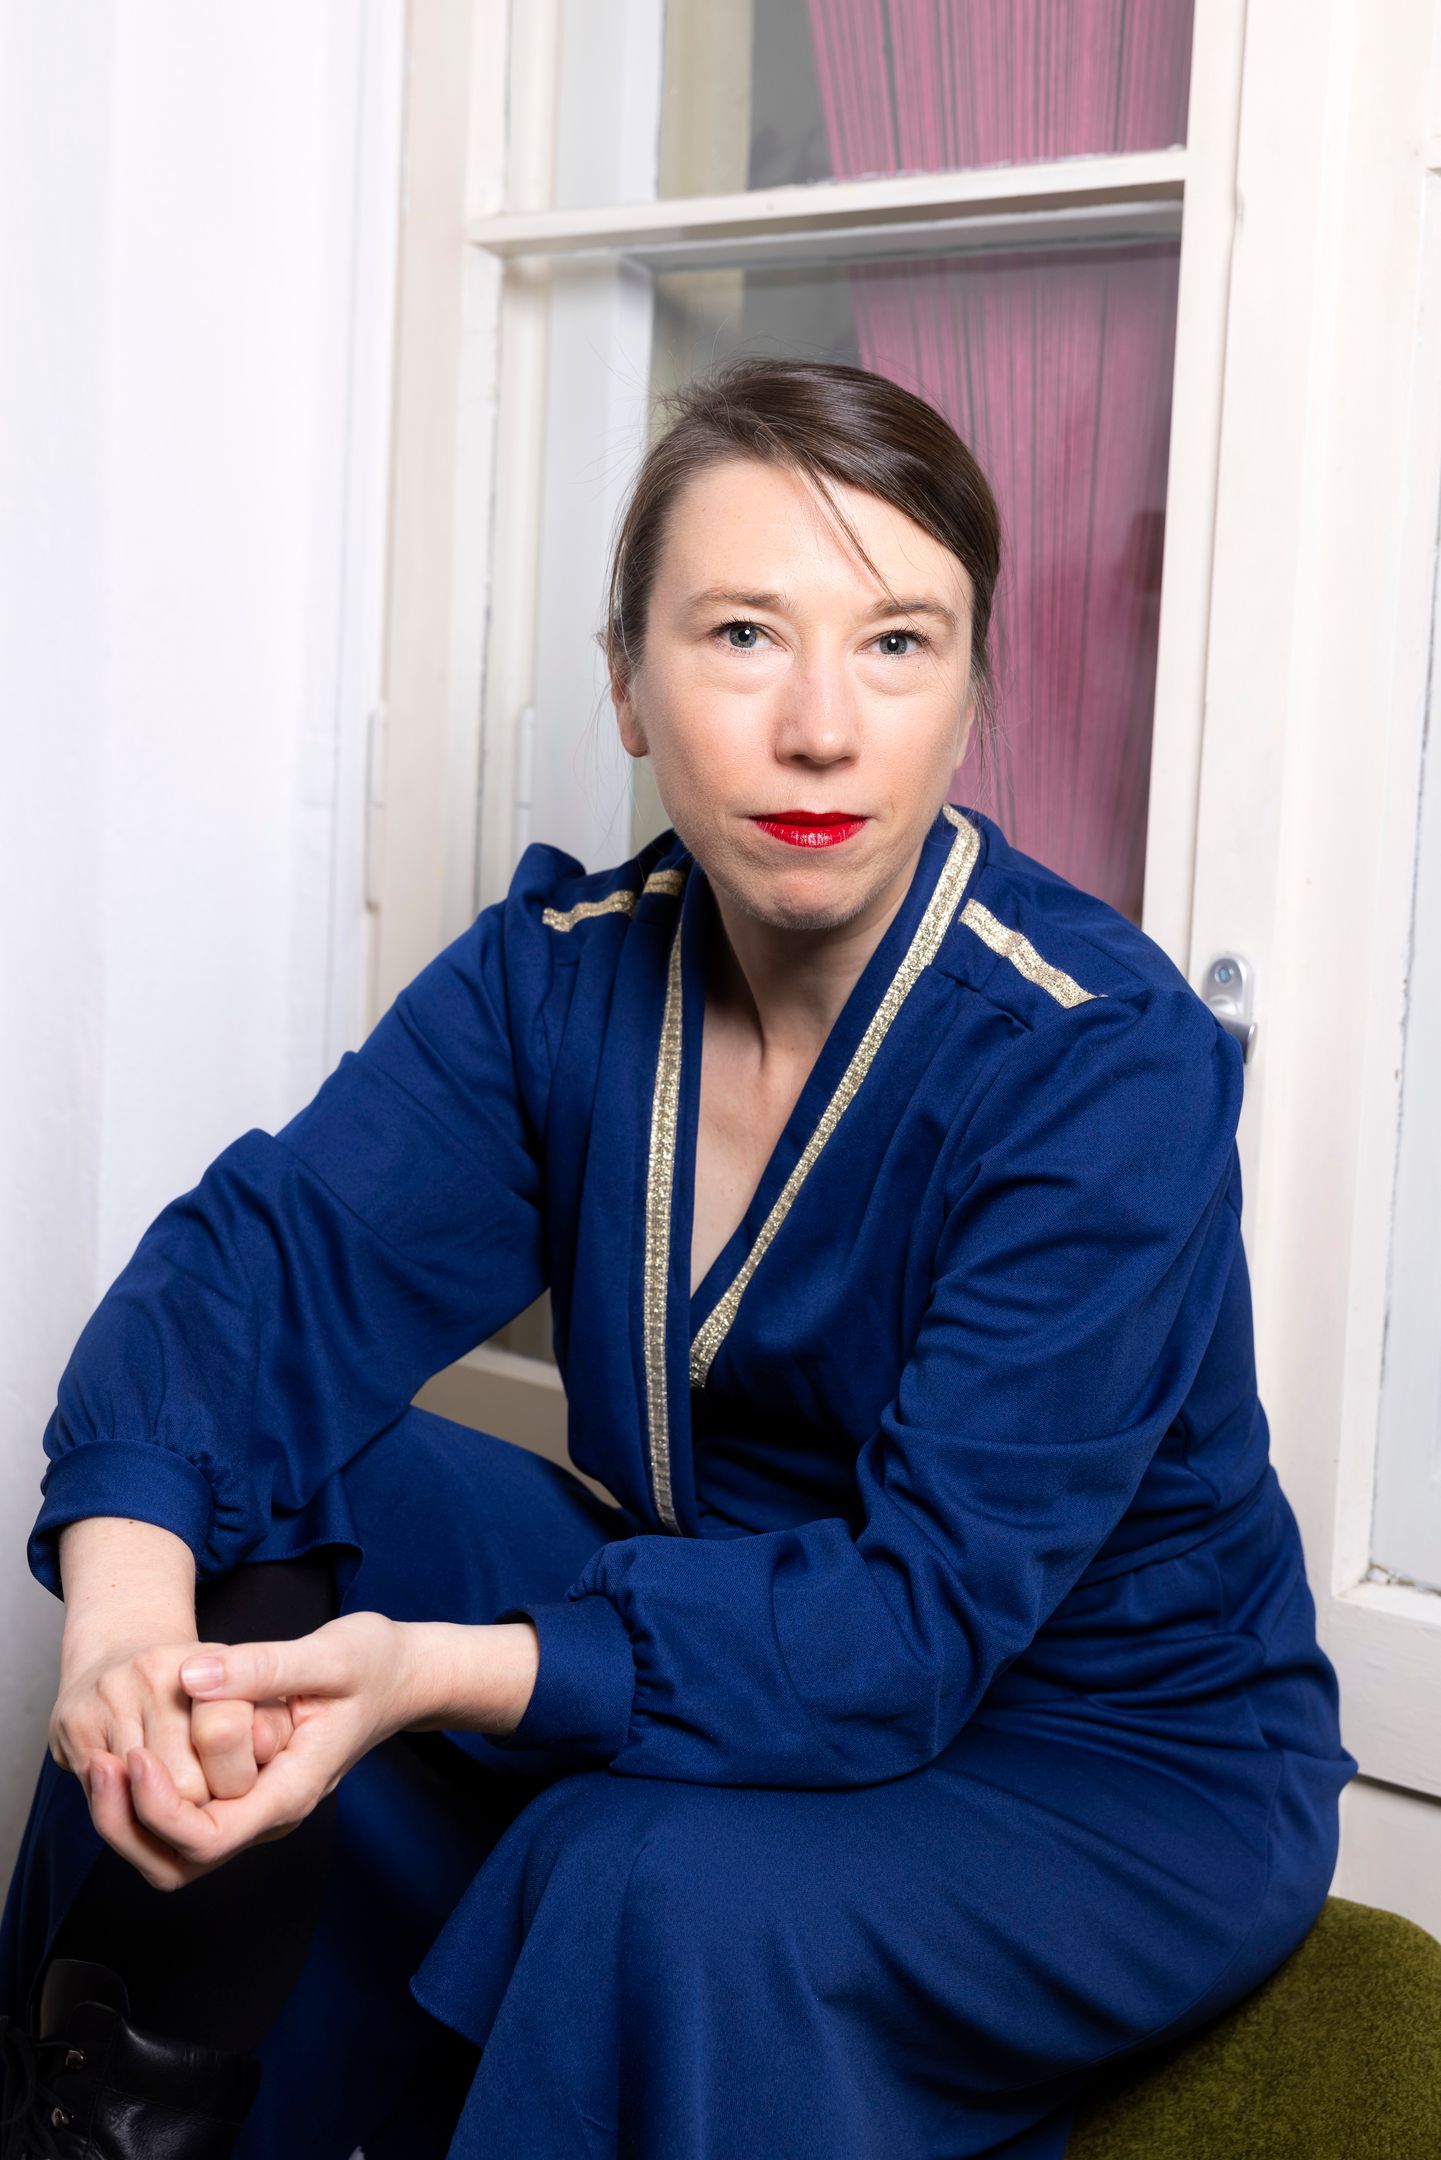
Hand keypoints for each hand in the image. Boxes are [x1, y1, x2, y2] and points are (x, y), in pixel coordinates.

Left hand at [83, 1611, 416, 1890]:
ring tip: (103, 1761)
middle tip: (99, 1764)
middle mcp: (271, 1811)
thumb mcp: (330, 1653)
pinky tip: (130, 1754)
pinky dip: (148, 1800)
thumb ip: (261, 1666)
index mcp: (293, 1789)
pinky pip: (184, 1820)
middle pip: (180, 1860)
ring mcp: (258, 1806)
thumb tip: (192, 1676)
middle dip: (129, 1823)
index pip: (210, 1838)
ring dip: (130, 1817)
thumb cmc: (375, 1663)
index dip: (161, 1810)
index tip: (137, 1756)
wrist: (403, 1676)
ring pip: (175, 1849)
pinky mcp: (246, 1789)